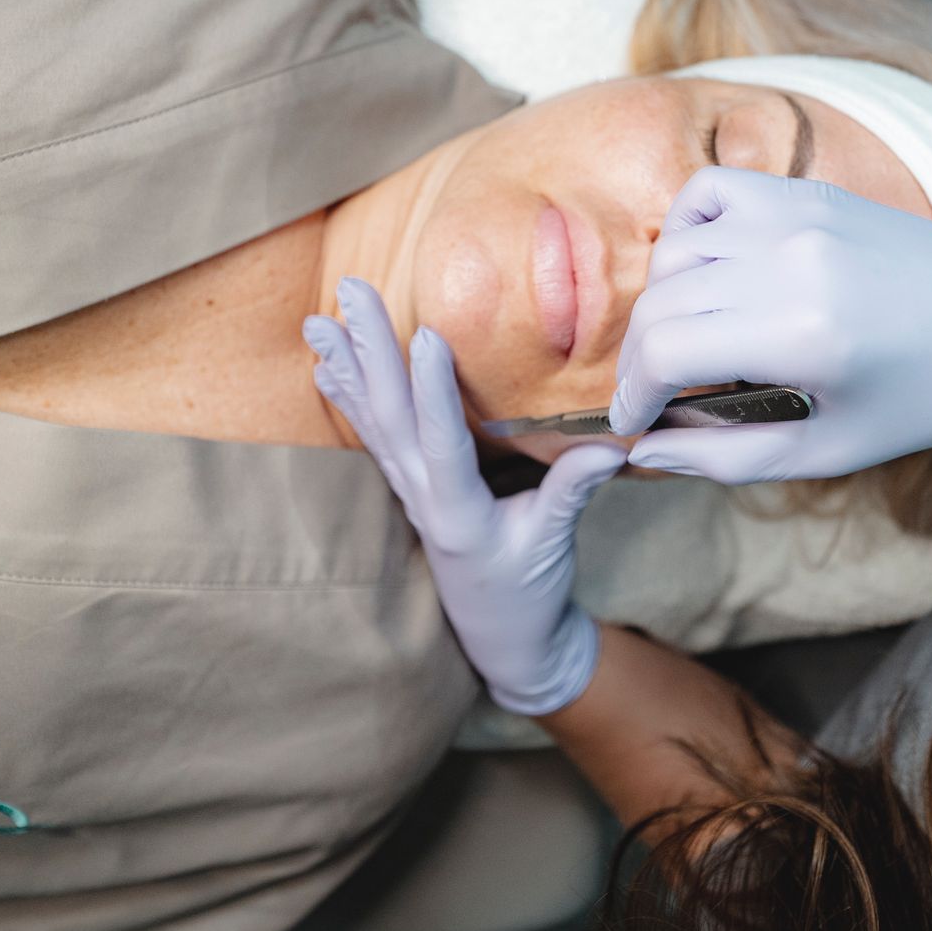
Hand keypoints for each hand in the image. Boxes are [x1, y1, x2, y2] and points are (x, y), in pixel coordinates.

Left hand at [305, 277, 626, 715]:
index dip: (434, 391)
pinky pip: (373, 434)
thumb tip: (613, 445)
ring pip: (371, 419)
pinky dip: (348, 396)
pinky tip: (326, 363)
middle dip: (371, 349)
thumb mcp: (555, 544)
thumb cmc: (530, 593)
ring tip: (317, 318)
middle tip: (351, 291)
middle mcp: (423, 498)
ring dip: (345, 365)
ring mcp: (410, 492)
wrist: (503, 639)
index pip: (442, 443)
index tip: (427, 335)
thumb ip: (573, 492)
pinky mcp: (410, 489)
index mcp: (460, 513)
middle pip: (390, 415)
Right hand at [608, 167, 931, 482]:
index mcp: (802, 333)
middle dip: (641, 362)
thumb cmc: (926, 395)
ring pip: (674, 252)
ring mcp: (796, 213)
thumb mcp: (830, 450)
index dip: (632, 396)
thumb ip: (726, 456)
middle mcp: (791, 260)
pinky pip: (708, 193)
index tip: (634, 425)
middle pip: (660, 304)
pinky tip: (707, 273)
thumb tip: (643, 453)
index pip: (664, 352)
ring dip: (663, 304)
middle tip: (656, 398)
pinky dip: (688, 232)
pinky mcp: (804, 191)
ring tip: (690, 345)